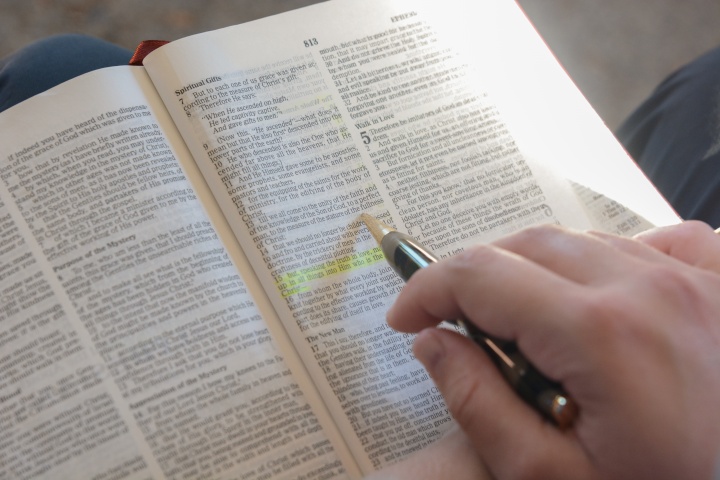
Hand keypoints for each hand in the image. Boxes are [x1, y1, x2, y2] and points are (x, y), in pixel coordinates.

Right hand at [387, 221, 719, 479]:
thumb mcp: (551, 479)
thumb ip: (479, 405)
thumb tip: (433, 343)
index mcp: (598, 333)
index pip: (479, 274)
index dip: (427, 291)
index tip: (407, 318)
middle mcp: (647, 288)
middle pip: (525, 247)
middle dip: (474, 278)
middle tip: (457, 325)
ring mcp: (695, 280)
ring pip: (581, 242)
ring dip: (535, 271)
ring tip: (526, 325)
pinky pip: (660, 241)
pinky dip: (615, 255)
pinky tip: (603, 292)